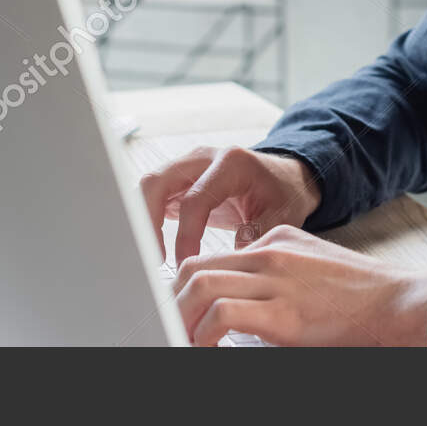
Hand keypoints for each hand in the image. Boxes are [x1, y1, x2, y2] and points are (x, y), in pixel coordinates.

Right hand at [138, 145, 321, 265]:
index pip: (195, 199)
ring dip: (141, 220)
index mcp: (231, 163)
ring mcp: (187, 166)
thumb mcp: (282, 217)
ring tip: (149, 256)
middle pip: (157, 181)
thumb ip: (256, 238)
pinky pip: (153, 195)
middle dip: (146, 222)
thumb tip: (225, 267)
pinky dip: (146, 218)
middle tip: (151, 259)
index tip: (185, 265)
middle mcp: (203, 158)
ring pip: (148, 186)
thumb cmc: (283, 195)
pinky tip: (152, 246)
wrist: (284, 178)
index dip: (186, 236)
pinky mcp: (179, 180)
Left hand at [172, 224, 426, 345]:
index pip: (211, 258)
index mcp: (276, 241)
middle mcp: (270, 253)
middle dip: (174, 301)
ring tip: (180, 340)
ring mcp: (276, 280)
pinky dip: (203, 334)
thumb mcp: (312, 268)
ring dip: (180, 317)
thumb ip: (276, 276)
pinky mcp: (283, 313)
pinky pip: (222, 315)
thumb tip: (242, 305)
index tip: (178, 311)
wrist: (400, 305)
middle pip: (196, 267)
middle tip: (169, 328)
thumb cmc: (361, 297)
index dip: (184, 287)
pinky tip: (205, 348)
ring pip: (200, 285)